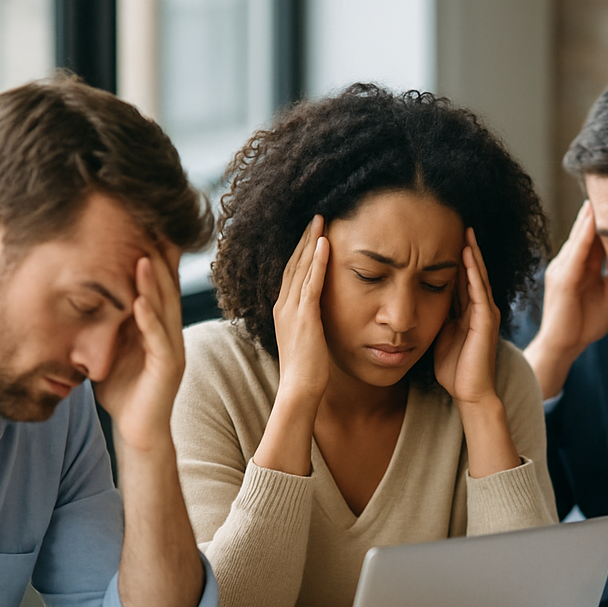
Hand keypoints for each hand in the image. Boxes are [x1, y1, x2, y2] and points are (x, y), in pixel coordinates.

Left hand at [96, 243, 184, 452]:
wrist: (138, 432)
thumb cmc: (123, 391)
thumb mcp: (110, 346)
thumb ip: (106, 320)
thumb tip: (80, 291)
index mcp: (157, 324)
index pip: (157, 283)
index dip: (151, 255)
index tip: (141, 226)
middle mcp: (170, 332)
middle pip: (167, 288)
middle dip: (159, 258)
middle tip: (151, 229)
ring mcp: (173, 348)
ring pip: (166, 309)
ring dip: (154, 283)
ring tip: (143, 256)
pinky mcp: (169, 368)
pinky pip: (160, 339)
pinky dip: (150, 319)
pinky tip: (139, 302)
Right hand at [272, 215, 329, 404]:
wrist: (300, 389)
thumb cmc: (307, 371)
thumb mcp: (308, 340)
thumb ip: (311, 324)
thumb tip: (321, 318)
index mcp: (283, 311)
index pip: (291, 274)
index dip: (300, 251)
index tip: (311, 233)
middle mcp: (283, 306)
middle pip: (293, 264)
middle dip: (304, 239)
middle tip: (315, 217)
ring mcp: (291, 310)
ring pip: (300, 267)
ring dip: (310, 242)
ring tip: (320, 220)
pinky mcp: (304, 316)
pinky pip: (311, 282)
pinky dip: (317, 261)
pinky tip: (324, 243)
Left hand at [434, 228, 501, 406]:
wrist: (470, 393)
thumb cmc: (453, 371)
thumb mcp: (438, 337)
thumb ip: (434, 319)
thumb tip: (416, 304)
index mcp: (466, 312)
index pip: (460, 279)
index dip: (452, 259)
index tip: (441, 239)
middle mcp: (478, 309)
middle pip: (471, 272)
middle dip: (465, 249)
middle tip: (458, 224)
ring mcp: (485, 313)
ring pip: (478, 276)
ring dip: (473, 254)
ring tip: (466, 231)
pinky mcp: (486, 321)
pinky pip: (479, 291)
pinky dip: (474, 272)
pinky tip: (468, 255)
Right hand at [525, 201, 607, 398]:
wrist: (564, 347)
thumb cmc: (584, 326)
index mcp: (579, 267)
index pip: (593, 237)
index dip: (605, 218)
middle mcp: (567, 263)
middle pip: (584, 231)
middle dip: (595, 210)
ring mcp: (562, 269)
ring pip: (579, 236)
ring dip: (590, 216)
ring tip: (601, 193)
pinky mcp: (563, 279)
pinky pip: (576, 252)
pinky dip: (585, 235)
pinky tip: (595, 219)